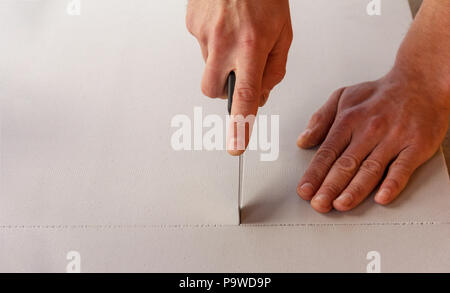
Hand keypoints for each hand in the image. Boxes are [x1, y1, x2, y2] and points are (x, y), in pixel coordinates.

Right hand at [186, 0, 292, 154]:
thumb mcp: (283, 32)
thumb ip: (274, 69)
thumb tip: (260, 95)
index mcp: (251, 45)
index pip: (244, 97)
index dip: (239, 125)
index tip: (235, 145)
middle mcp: (223, 42)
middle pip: (212, 90)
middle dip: (222, 90)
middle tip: (235, 71)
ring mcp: (203, 32)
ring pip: (208, 65)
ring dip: (221, 59)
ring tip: (234, 32)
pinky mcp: (191, 23)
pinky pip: (201, 44)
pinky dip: (213, 40)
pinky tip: (223, 23)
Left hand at [296, 0, 449, 212]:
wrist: (421, 81)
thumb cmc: (380, 94)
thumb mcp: (343, 97)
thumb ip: (320, 119)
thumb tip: (303, 140)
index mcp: (349, 119)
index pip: (327, 152)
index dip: (314, 173)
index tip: (305, 190)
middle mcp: (369, 129)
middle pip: (346, 163)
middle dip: (329, 186)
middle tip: (318, 204)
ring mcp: (393, 138)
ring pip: (371, 168)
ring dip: (354, 189)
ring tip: (341, 205)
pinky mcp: (416, 145)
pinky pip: (403, 167)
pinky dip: (392, 183)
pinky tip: (381, 197)